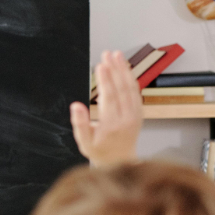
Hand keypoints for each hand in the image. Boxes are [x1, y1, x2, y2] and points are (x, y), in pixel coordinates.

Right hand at [71, 51, 141, 166]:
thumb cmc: (99, 151)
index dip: (105, 80)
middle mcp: (127, 118)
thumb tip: (76, 105)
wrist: (121, 161)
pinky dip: (130, 78)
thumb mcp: (84, 143)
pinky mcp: (139, 112)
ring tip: (116, 54)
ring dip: (124, 69)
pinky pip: (135, 92)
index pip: (109, 98)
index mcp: (112, 125)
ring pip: (130, 87)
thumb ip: (79, 124)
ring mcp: (135, 114)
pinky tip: (124, 68)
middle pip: (121, 88)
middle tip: (108, 53)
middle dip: (114, 69)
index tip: (101, 65)